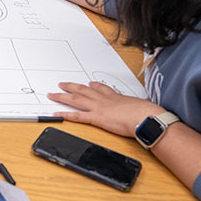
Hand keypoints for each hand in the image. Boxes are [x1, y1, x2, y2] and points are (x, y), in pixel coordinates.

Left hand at [48, 81, 164, 137]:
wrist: (146, 117)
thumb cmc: (147, 113)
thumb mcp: (143, 106)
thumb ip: (139, 108)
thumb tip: (147, 112)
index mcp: (116, 97)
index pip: (101, 88)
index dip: (93, 85)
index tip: (89, 83)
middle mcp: (104, 99)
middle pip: (83, 90)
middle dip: (71, 87)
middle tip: (62, 84)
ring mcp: (98, 107)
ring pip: (76, 99)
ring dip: (62, 96)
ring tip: (53, 94)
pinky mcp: (96, 118)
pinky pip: (77, 115)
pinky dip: (65, 114)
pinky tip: (56, 114)